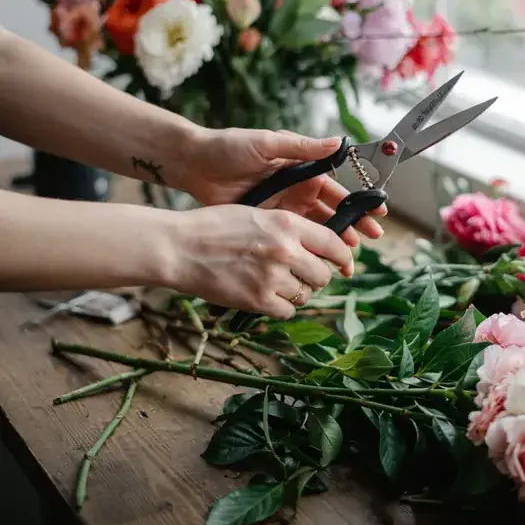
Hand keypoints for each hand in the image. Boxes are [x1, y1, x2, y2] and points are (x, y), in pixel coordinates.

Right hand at [170, 205, 353, 315]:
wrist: (180, 247)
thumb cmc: (214, 227)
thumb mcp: (258, 214)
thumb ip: (289, 228)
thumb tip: (318, 245)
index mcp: (287, 224)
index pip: (334, 244)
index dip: (342, 257)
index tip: (343, 264)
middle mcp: (285, 250)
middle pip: (324, 274)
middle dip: (315, 276)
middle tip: (299, 274)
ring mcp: (272, 277)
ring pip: (306, 294)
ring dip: (297, 292)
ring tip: (275, 282)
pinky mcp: (258, 300)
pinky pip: (288, 311)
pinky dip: (280, 306)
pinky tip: (264, 295)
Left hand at [179, 127, 385, 246]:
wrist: (195, 164)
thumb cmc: (231, 147)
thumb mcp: (268, 144)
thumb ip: (302, 147)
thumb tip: (338, 142)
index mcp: (302, 171)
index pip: (337, 190)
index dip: (358, 202)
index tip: (378, 213)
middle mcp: (297, 191)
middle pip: (332, 213)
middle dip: (352, 227)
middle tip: (369, 242)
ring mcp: (283, 210)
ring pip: (315, 230)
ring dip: (333, 244)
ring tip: (347, 259)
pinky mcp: (267, 225)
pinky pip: (293, 240)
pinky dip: (307, 251)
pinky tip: (317, 263)